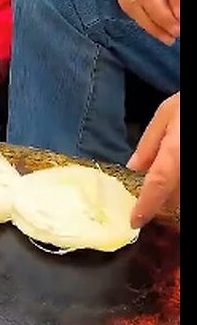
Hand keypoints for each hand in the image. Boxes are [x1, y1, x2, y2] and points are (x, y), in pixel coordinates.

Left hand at [128, 92, 179, 227]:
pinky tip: (175, 182)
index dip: (146, 206)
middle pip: (177, 197)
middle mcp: (187, 169)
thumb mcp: (167, 113)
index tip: (135, 222)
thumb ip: (150, 143)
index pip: (158, 185)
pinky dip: (181, 189)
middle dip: (165, 203)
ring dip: (177, 197)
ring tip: (166, 187)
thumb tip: (134, 168)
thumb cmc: (191, 102)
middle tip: (149, 202)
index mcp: (176, 152)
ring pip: (185, 196)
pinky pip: (188, 189)